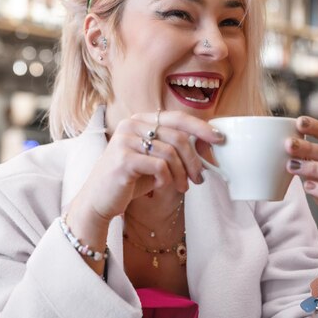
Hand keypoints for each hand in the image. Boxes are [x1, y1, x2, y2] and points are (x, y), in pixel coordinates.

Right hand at [70, 110, 224, 226]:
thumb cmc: (129, 180)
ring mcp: (125, 140)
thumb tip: (206, 145)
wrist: (98, 200)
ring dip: (183, 174)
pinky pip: (160, 166)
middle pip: (177, 136)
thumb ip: (173, 149)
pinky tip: (165, 187)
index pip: (177, 117)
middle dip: (194, 159)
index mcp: (140, 120)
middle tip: (200, 178)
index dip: (200, 127)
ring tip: (183, 187)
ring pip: (170, 153)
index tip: (219, 139)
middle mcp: (131, 124)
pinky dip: (168, 179)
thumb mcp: (153, 160)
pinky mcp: (123, 159)